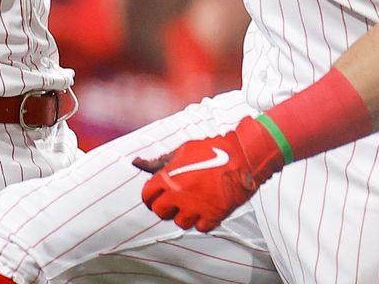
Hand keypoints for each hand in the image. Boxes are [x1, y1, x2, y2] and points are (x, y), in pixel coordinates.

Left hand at [132, 117, 283, 231]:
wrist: (243, 156)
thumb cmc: (212, 150)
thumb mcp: (182, 151)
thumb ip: (158, 162)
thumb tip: (136, 163)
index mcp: (168, 177)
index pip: (147, 196)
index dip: (151, 196)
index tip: (157, 196)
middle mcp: (178, 195)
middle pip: (160, 212)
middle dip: (165, 207)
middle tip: (175, 201)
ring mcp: (195, 207)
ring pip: (180, 223)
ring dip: (184, 215)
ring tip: (194, 204)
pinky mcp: (213, 216)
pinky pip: (200, 228)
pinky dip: (202, 221)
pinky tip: (206, 208)